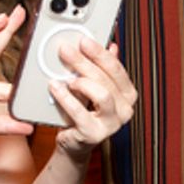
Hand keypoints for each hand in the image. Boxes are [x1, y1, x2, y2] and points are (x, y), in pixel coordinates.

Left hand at [50, 36, 135, 156]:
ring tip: (66, 79)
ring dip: (81, 82)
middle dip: (84, 62)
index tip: (83, 41)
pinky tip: (55, 87)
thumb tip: (111, 45)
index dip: (99, 53)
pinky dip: (65, 98)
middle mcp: (125, 110)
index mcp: (128, 94)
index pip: (116, 68)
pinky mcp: (94, 135)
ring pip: (101, 94)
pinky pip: (80, 112)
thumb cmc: (83, 111)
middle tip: (66, 51)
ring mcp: (112, 124)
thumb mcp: (93, 87)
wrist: (74, 142)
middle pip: (105, 79)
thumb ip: (102, 68)